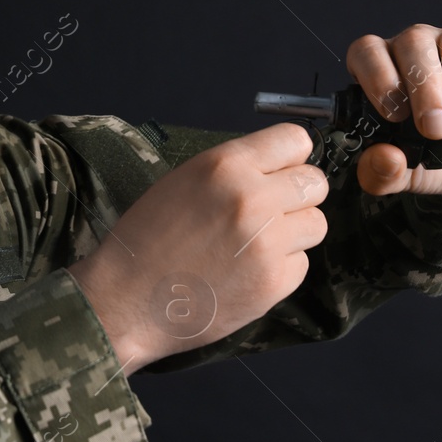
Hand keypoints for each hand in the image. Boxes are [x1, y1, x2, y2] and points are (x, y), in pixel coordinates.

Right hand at [70, 123, 328, 372]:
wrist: (124, 300)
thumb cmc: (144, 239)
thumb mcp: (182, 182)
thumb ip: (232, 171)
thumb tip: (276, 169)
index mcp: (225, 165)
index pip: (296, 140)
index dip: (289, 158)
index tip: (278, 172)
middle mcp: (253, 198)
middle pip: (315, 182)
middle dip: (297, 195)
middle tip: (269, 212)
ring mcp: (268, 243)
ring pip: (316, 224)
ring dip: (294, 232)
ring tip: (256, 244)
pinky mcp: (274, 283)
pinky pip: (301, 264)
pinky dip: (281, 268)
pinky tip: (245, 272)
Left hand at [345, 23, 441, 202]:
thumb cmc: (435, 155)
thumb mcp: (404, 173)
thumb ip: (381, 173)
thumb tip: (383, 159)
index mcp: (382, 64)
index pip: (367, 50)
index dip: (377, 76)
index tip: (393, 115)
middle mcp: (418, 44)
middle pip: (414, 44)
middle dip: (424, 89)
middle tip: (435, 130)